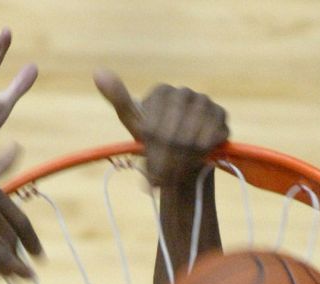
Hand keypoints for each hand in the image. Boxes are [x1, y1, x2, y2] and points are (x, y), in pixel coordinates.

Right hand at [0, 148, 41, 278]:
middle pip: (12, 236)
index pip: (17, 218)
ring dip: (8, 266)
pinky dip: (13, 269)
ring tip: (0, 275)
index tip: (38, 255)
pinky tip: (21, 276)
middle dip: (13, 256)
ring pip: (6, 247)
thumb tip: (17, 146)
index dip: (30, 239)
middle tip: (10, 271)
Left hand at [94, 72, 227, 185]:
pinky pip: (211, 141)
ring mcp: (205, 103)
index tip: (152, 161)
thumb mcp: (134, 125)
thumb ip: (119, 100)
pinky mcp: (221, 116)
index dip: (154, 153)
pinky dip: (204, 154)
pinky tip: (199, 155)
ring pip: (193, 141)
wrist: (182, 162)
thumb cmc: (155, 145)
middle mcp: (185, 93)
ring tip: (181, 165)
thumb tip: (98, 72)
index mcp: (162, 92)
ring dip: (185, 161)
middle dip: (168, 161)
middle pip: (175, 137)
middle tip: (166, 174)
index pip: (155, 130)